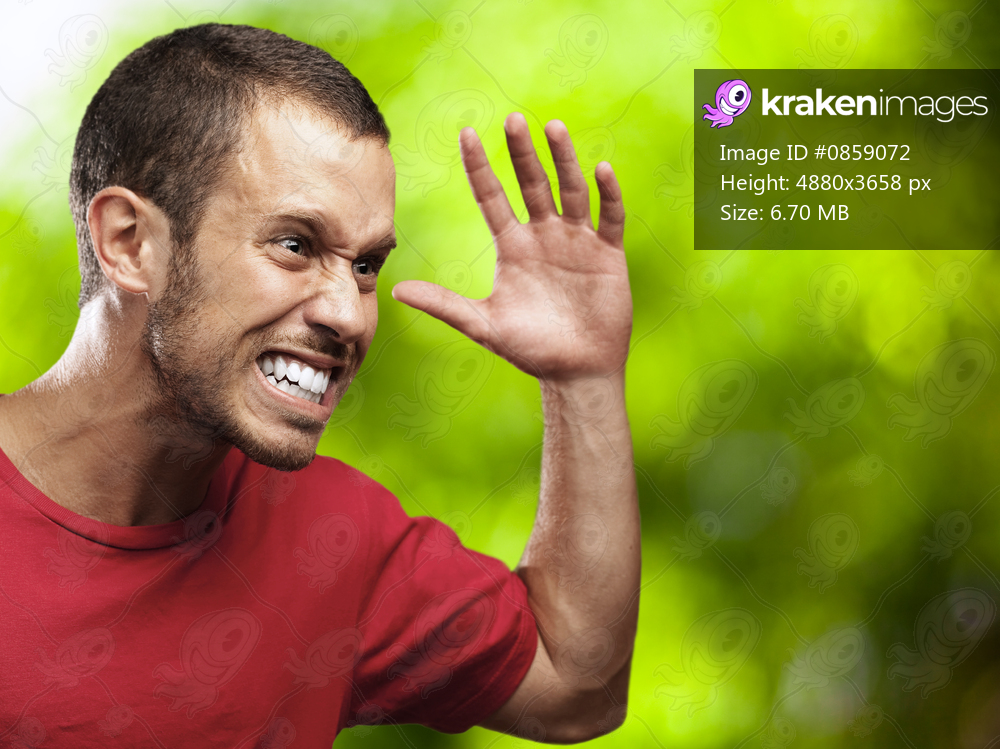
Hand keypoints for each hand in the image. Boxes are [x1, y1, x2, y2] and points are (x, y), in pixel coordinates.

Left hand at [391, 113, 631, 382]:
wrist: (577, 372)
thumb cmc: (530, 349)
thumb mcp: (484, 324)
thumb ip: (444, 304)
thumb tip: (396, 292)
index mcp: (512, 248)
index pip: (492, 197)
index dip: (480, 167)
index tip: (466, 133)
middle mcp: (543, 236)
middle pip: (532, 184)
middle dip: (522, 153)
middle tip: (513, 119)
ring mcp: (576, 241)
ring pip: (570, 190)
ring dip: (563, 160)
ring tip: (553, 127)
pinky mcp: (608, 254)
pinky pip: (609, 217)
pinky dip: (607, 194)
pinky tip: (600, 169)